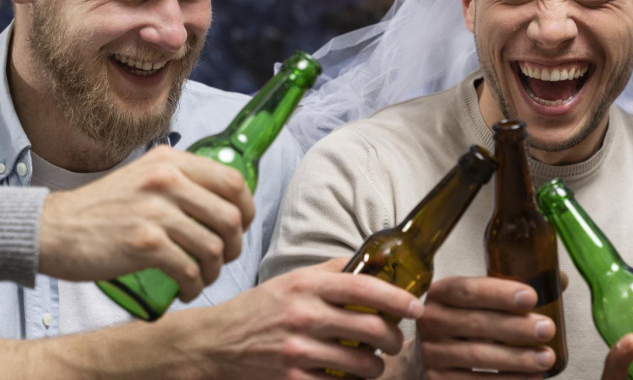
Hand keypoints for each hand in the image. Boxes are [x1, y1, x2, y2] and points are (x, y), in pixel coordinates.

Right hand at [37, 145, 253, 300]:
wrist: (52, 229)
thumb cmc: (101, 209)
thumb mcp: (143, 175)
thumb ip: (180, 180)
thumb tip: (225, 199)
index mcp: (171, 162)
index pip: (233, 181)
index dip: (246, 208)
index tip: (240, 227)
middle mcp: (166, 181)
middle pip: (230, 217)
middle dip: (234, 245)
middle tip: (221, 259)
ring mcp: (155, 212)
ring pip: (213, 247)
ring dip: (213, 270)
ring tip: (201, 278)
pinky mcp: (144, 243)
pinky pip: (189, 270)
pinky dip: (194, 285)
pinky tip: (186, 289)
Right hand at [183, 257, 423, 378]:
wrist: (216, 343)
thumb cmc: (258, 309)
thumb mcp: (292, 280)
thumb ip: (331, 271)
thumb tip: (373, 263)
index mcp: (307, 286)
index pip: (363, 287)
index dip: (397, 298)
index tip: (417, 306)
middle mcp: (304, 316)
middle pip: (370, 330)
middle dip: (393, 338)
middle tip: (396, 340)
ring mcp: (297, 351)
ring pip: (361, 364)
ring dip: (377, 366)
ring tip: (375, 363)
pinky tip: (351, 378)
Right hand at [418, 276, 557, 377]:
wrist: (431, 358)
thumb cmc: (467, 323)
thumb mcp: (481, 301)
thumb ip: (515, 290)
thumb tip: (560, 281)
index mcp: (441, 293)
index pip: (469, 290)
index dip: (500, 293)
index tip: (531, 297)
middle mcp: (431, 321)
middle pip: (476, 324)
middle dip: (516, 328)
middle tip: (547, 329)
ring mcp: (432, 354)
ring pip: (478, 356)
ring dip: (517, 359)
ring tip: (546, 358)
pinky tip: (532, 379)